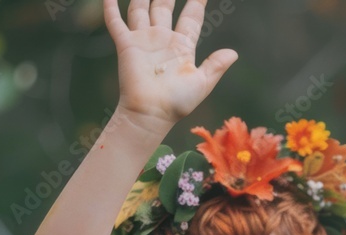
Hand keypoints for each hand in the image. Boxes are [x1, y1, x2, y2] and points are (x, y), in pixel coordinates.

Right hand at [104, 0, 237, 132]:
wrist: (151, 114)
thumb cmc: (177, 103)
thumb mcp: (202, 83)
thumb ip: (215, 66)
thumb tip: (234, 53)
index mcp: (182, 46)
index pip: (191, 17)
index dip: (197, 2)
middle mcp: (162, 39)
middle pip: (165, 6)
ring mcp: (143, 40)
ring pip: (141, 8)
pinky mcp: (126, 45)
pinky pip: (116, 22)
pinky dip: (111, 7)